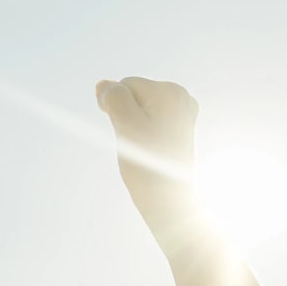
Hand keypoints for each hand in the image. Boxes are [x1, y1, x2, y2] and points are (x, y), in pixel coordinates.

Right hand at [96, 77, 199, 223]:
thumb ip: (113, 98)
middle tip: (138, 144)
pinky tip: (152, 150)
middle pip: (134, 96)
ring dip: (134, 127)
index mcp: (171, 91)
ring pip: (139, 110)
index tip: (131, 134)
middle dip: (127, 117)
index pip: (125, 86)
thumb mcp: (125, 125)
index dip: (117, 110)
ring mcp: (183, 113)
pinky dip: (144, 134)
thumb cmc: (147, 165)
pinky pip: (150, 122)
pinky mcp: (180, 128)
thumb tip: (103, 84)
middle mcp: (181, 97)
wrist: (168, 201)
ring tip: (145, 149)